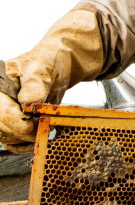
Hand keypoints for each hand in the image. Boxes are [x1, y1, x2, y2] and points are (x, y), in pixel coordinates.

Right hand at [0, 10, 103, 147]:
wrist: (59, 63)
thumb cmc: (49, 60)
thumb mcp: (43, 67)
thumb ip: (35, 84)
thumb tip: (27, 103)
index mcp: (0, 85)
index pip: (2, 111)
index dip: (17, 121)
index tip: (35, 125)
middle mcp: (0, 100)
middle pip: (3, 126)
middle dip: (25, 131)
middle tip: (45, 128)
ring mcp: (5, 112)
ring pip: (7, 136)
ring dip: (26, 139)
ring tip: (46, 128)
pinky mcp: (13, 121)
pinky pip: (13, 141)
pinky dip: (26, 143)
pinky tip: (39, 135)